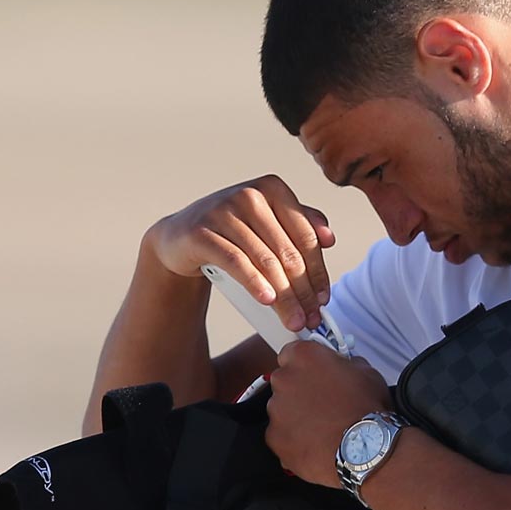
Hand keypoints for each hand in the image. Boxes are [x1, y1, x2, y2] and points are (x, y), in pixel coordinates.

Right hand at [142, 175, 333, 330]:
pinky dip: (255, 283)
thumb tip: (329, 238)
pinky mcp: (202, 231)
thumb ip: (301, 224)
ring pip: (265, 261)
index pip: (306, 236)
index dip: (318, 272)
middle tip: (310, 319)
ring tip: (293, 320)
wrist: (181, 238)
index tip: (323, 300)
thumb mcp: (268, 224)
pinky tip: (267, 300)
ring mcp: (224, 211)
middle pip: (288, 252)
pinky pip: (236, 262)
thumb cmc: (232, 233)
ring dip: (284, 296)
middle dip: (303, 291)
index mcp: (273, 189)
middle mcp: (250, 196)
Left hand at [265, 341, 392, 487]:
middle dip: (300, 391)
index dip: (305, 365)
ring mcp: (276, 411)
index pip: (292, 353)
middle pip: (285, 382)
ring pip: (282, 411)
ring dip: (297, 416)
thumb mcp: (367, 372)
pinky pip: (281, 436)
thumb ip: (346, 363)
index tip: (314, 373)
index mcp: (304, 357)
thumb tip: (343, 366)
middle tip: (324, 403)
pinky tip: (317, 444)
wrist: (367, 451)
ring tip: (324, 428)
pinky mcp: (275, 438)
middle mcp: (284, 380)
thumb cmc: (368, 412)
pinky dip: (294, 440)